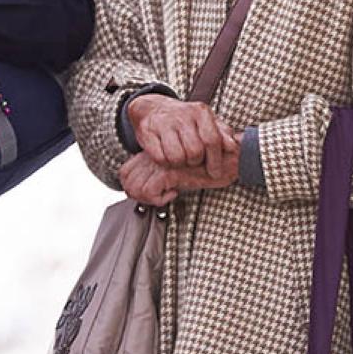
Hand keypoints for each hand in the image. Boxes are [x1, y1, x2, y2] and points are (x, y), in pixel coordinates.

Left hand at [119, 152, 236, 206]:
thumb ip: (162, 175)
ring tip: (164, 198)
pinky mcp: (171, 170)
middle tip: (156, 199)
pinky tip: (175, 194)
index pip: (125, 172)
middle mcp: (154, 156)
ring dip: (147, 199)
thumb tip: (145, 190)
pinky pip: (151, 190)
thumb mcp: (180, 169)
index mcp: (153, 154)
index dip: (130, 188)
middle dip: (137, 196)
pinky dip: (159, 199)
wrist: (228, 158)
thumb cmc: (206, 166)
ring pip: (136, 186)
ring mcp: (161, 162)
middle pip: (127, 180)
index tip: (147, 195)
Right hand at [126, 93, 240, 180]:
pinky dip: (165, 162)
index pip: (212, 140)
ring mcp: (164, 123)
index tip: (215, 172)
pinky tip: (167, 156)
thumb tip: (233, 147)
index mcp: (200, 112)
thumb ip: (222, 134)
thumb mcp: (206, 122)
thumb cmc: (185, 120)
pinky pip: (160, 158)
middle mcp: (183, 115)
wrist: (153, 108)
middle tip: (193, 161)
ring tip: (180, 158)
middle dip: (195, 162)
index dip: (215, 160)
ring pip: (177, 157)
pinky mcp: (148, 132)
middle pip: (195, 152)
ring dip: (180, 163)